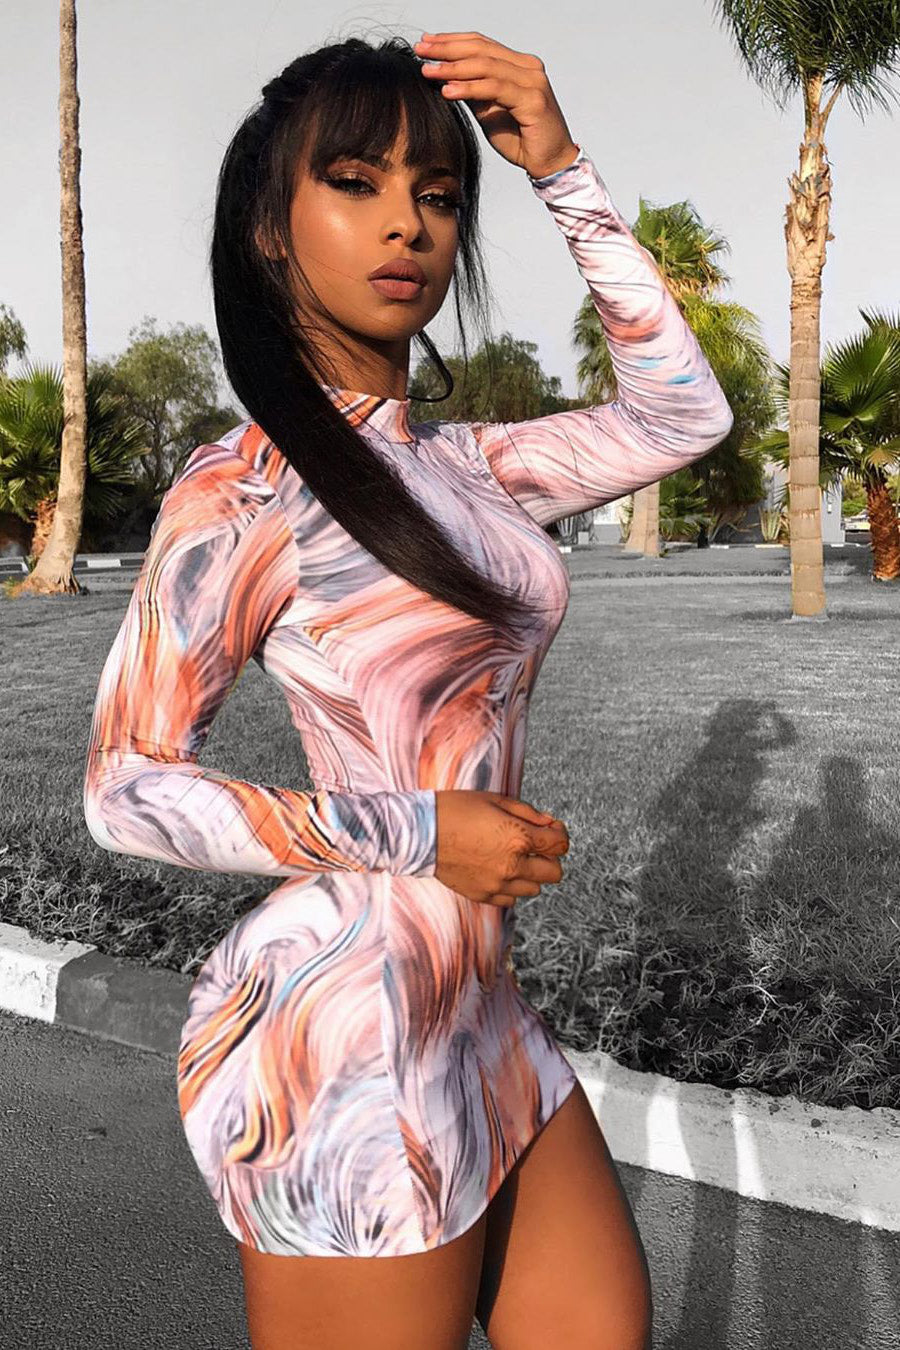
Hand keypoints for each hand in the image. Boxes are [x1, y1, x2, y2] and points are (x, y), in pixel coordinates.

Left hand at [414, 30, 578, 179]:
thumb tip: (446, 76)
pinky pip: (495, 89)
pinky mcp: (533, 101)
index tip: (426, 44)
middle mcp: (528, 68)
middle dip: (447, 49)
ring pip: (486, 66)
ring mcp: (533, 82)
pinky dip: (469, 88)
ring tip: (428, 72)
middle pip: (481, 50)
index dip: (452, 41)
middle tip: (420, 50)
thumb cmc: (521, 140)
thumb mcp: (489, 112)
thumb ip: (473, 92)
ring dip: (453, 68)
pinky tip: (448, 91)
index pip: (481, 44)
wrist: (549, 164)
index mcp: (519, 65)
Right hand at [433, 789, 569, 907]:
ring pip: (535, 889)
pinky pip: (511, 900)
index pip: (560, 845)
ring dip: (531, 874)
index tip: (550, 829)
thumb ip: (529, 813)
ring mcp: (497, 884)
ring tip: (513, 858)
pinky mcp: (482, 895)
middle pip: (555, 873)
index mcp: (518, 837)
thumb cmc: (456, 809)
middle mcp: (512, 865)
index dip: (559, 834)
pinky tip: (499, 870)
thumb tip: (550, 824)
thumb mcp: (496, 800)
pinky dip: (511, 887)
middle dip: (550, 858)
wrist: (420, 833)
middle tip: (535, 846)